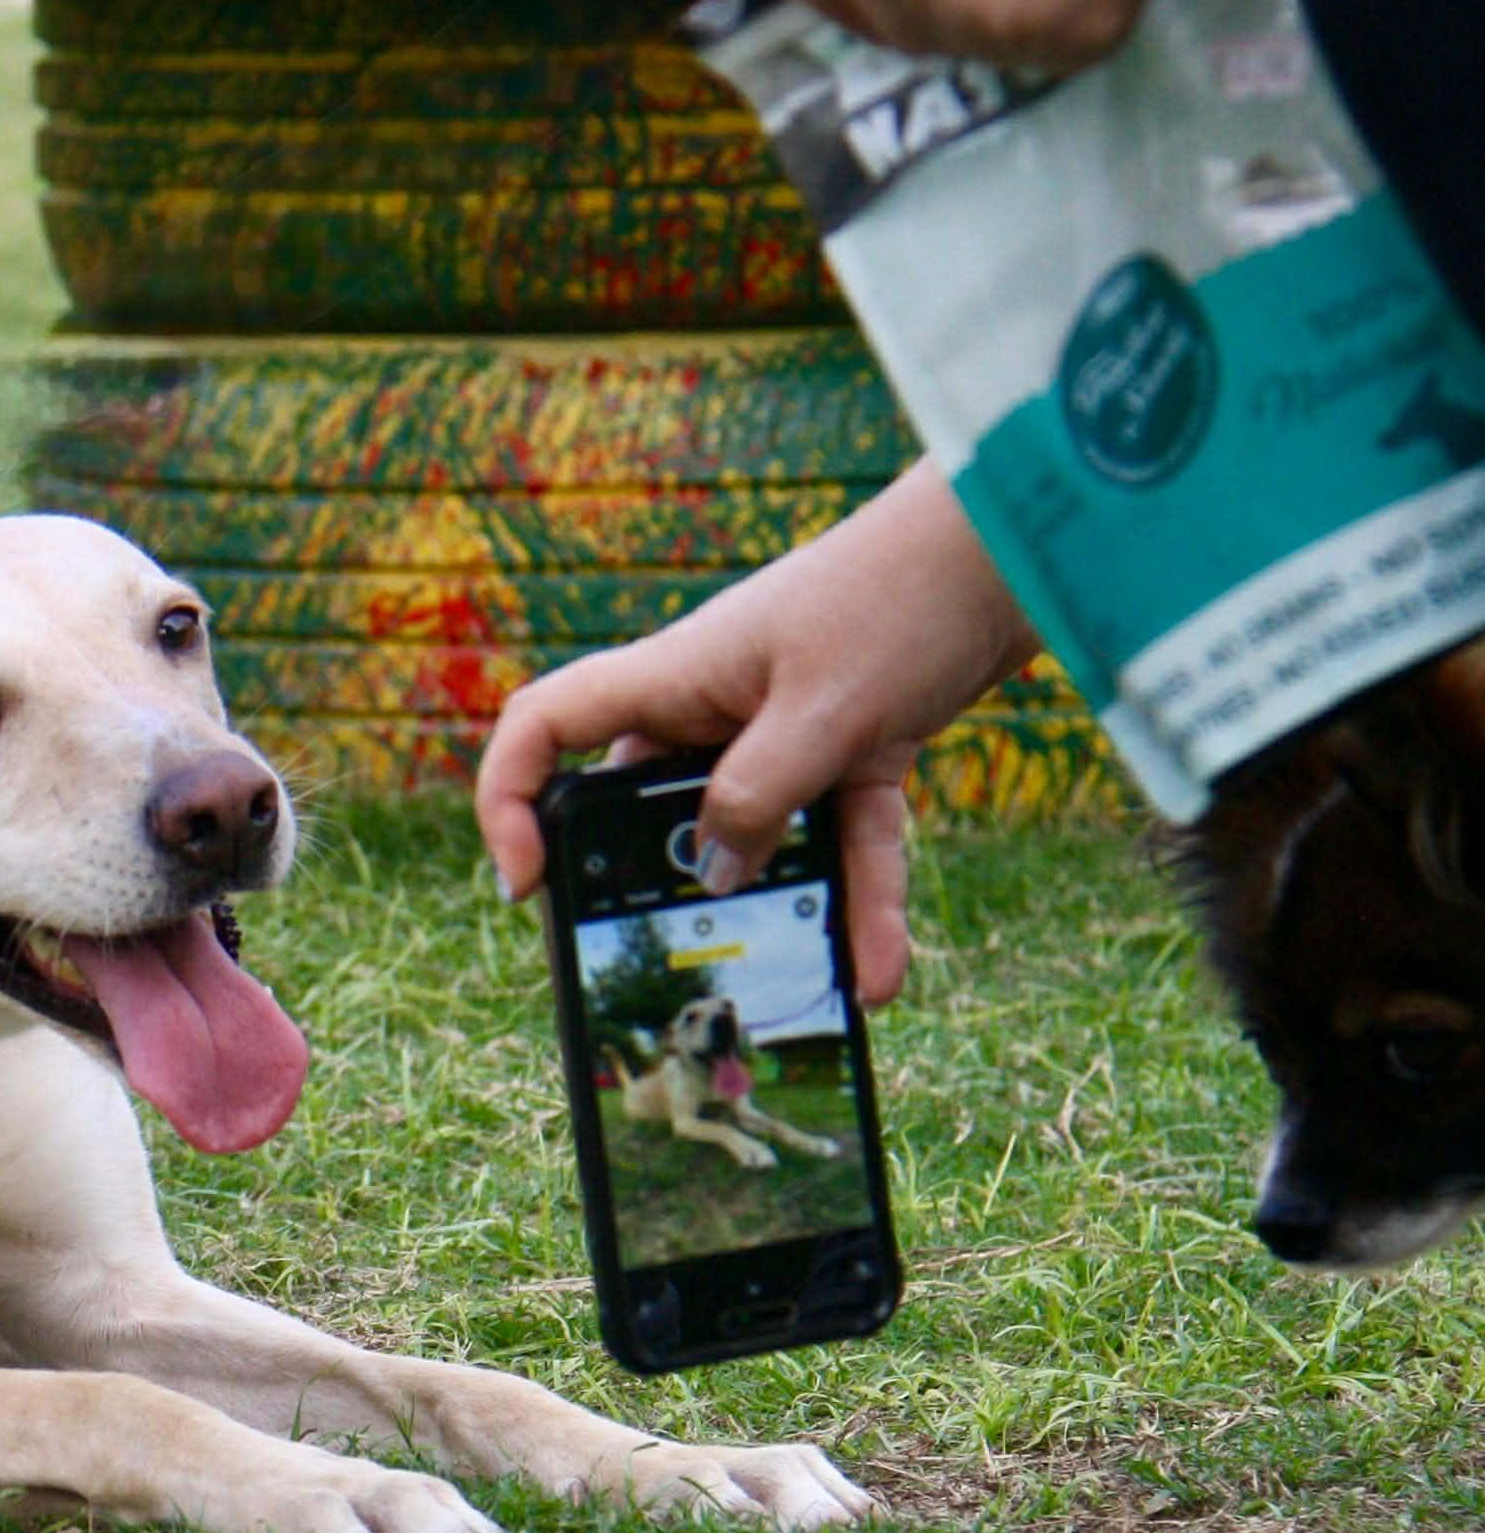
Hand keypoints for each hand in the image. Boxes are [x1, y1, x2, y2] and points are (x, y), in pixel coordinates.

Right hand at [474, 464, 1037, 1006]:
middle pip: (650, 806)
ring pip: (761, 836)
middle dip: (654, 886)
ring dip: (781, 910)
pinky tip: (880, 973)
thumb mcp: (822, 713)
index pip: (548, 726)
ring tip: (797, 988)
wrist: (1021, 544)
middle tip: (662, 956)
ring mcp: (789, 728)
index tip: (531, 881)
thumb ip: (756, 797)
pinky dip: (863, 899)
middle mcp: (717, 705)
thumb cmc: (904, 597)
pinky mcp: (862, 745)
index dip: (512, 799)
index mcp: (676, 676)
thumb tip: (716, 871)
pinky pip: (845, 838)